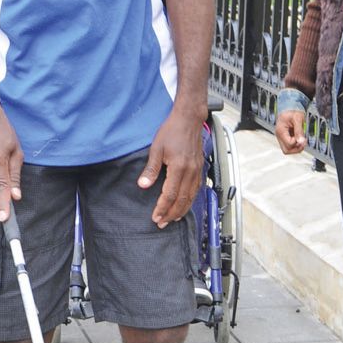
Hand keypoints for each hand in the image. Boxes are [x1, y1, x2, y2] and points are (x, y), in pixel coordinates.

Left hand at [139, 103, 204, 228]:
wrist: (189, 119)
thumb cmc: (171, 131)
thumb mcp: (156, 148)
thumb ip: (151, 169)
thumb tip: (143, 185)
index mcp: (179, 168)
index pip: (170, 195)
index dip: (162, 208)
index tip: (156, 217)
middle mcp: (191, 171)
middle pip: (182, 200)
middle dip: (171, 214)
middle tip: (162, 223)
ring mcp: (197, 170)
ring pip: (191, 197)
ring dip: (182, 210)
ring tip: (173, 219)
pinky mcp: (199, 168)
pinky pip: (196, 189)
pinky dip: (190, 200)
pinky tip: (185, 205)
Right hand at [275, 110, 306, 154]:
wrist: (289, 107)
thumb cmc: (292, 111)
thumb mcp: (297, 119)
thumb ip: (299, 131)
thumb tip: (301, 141)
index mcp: (280, 131)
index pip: (289, 144)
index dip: (297, 142)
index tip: (302, 137)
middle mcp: (279, 136)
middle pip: (286, 150)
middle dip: (296, 149)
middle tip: (303, 142)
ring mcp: (281, 138)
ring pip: (287, 150)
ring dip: (296, 148)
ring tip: (302, 141)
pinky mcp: (284, 138)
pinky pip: (289, 146)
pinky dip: (295, 145)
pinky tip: (299, 139)